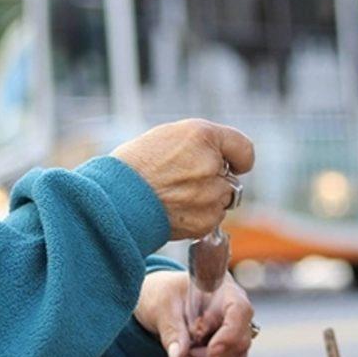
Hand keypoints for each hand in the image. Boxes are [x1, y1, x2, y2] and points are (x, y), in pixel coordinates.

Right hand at [111, 119, 253, 239]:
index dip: (237, 159)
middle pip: (231, 178)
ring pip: (222, 200)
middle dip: (214, 181)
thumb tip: (224, 162)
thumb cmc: (135, 166)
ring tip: (173, 196)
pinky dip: (197, 218)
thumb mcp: (168, 137)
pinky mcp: (205, 220)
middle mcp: (211, 163)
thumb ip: (202, 145)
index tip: (231, 164)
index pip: (244, 149)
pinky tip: (173, 210)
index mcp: (202, 135)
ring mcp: (210, 194)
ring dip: (206, 200)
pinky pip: (212, 219)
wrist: (113, 199)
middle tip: (182, 181)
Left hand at [134, 271, 254, 356]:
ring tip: (184, 354)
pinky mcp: (229, 349)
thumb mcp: (162, 308)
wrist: (162, 300)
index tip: (210, 350)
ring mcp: (235, 332)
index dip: (230, 334)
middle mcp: (236, 311)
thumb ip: (171, 330)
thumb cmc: (164, 294)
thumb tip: (176, 356)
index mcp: (224, 290)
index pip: (240, 311)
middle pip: (241, 341)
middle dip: (213, 356)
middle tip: (186, 353)